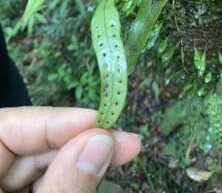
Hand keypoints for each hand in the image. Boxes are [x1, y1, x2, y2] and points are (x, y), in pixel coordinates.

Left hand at [0, 107, 140, 191]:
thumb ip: (65, 184)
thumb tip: (102, 140)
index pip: (7, 127)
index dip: (56, 120)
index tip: (101, 121)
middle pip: (29, 146)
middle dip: (78, 143)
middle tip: (125, 143)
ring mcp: (1, 189)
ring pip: (40, 166)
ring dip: (80, 161)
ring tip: (119, 152)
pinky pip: (42, 183)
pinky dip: (70, 179)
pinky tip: (95, 170)